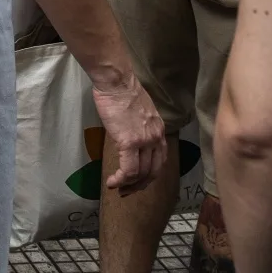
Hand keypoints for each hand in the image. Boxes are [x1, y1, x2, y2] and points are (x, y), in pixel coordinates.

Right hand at [92, 70, 166, 193]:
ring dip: (128, 184)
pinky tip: (111, 182)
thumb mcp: (138, 111)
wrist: (116, 81)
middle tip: (127, 191)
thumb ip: (139, 126)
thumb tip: (128, 135)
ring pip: (141, 173)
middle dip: (140, 185)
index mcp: (159, 131)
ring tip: (116, 187)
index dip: (149, 174)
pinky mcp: (130, 142)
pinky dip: (120, 179)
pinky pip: (128, 169)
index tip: (137, 180)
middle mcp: (156, 138)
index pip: (160, 160)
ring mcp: (145, 141)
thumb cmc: (122, 91)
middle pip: (153, 171)